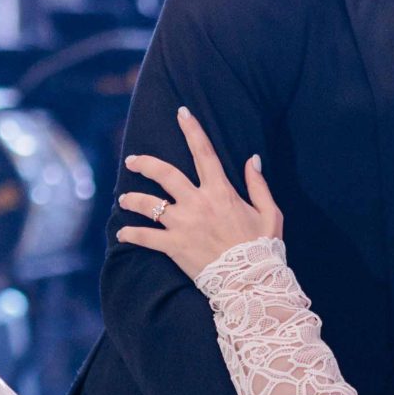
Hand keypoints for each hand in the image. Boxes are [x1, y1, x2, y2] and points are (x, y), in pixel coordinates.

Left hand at [114, 106, 282, 278]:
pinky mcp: (174, 246)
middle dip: (145, 164)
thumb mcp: (271, 213)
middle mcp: (198, 203)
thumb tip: (252, 159)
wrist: (250, 281)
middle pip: (165, 174)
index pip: (204, 152)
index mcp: (221, 192)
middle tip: (132, 161)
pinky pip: (145, 238)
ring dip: (132, 199)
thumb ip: (259, 185)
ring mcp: (183, 225)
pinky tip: (122, 234)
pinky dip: (131, 235)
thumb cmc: (262, 248)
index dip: (192, 129)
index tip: (181, 112)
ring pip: (148, 204)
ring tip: (123, 199)